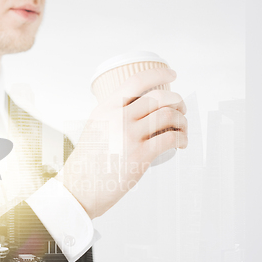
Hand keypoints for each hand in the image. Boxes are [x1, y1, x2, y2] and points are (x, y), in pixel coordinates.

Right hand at [56, 68, 187, 218]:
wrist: (79, 188)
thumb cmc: (88, 163)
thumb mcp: (94, 129)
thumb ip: (112, 116)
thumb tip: (139, 109)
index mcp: (105, 109)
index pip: (136, 81)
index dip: (158, 73)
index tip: (172, 74)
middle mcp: (117, 118)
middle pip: (159, 97)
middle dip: (178, 101)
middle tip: (181, 109)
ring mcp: (129, 135)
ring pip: (168, 115)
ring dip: (183, 120)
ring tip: (182, 129)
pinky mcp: (140, 155)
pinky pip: (170, 137)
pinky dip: (182, 138)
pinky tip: (181, 143)